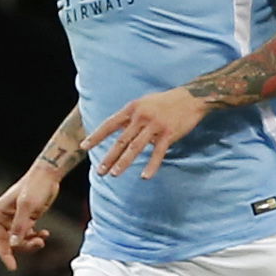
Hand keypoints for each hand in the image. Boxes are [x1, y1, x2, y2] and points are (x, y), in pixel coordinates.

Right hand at [0, 165, 60, 269]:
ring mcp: (14, 219)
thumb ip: (20, 226)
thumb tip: (14, 244)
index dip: (5, 255)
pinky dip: (36, 237)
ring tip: (43, 238)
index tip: (13, 267)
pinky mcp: (25, 219)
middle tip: (39, 243)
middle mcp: (3, 217)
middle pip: (10, 242)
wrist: (48, 176)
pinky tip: (45, 234)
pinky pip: (27, 235)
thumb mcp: (28, 207)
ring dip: (31, 242)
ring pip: (20, 240)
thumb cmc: (35, 187)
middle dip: (24, 246)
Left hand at [83, 87, 211, 178]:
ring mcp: (154, 126)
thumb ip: (132, 116)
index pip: (110, 124)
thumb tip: (119, 131)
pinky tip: (145, 176)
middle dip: (109, 157)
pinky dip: (151, 165)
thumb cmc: (166, 101)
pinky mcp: (168, 134)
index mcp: (132, 108)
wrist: (191, 98)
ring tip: (114, 175)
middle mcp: (141, 117)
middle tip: (99, 171)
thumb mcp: (144, 103)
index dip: (96, 136)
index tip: (84, 147)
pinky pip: (158, 153)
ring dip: (124, 162)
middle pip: (121, 140)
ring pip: (135, 148)